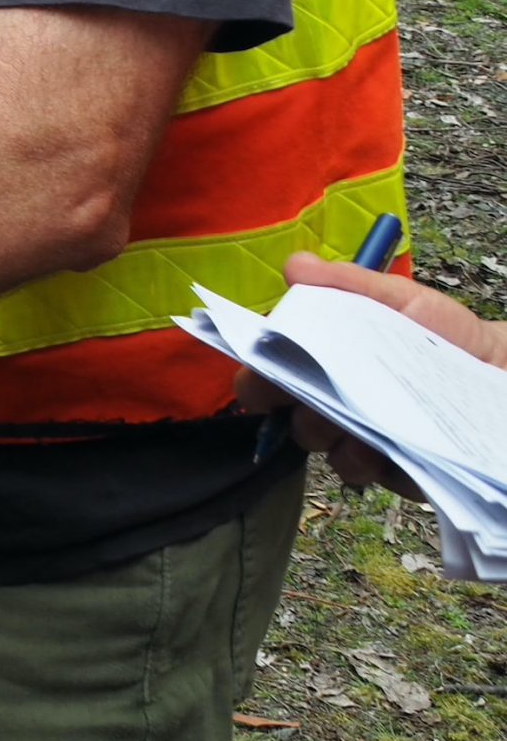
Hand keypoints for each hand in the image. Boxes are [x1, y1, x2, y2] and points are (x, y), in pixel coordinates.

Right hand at [234, 252, 506, 493]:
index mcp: (322, 361)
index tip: (262, 374)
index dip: (257, 375)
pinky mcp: (395, 471)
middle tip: (313, 397)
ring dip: (336, 437)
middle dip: (295, 410)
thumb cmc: (443, 331)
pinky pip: (374, 475)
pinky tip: (402, 445)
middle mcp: (333, 403)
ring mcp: (362, 440)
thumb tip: (294, 266)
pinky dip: (382, 461)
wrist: (499, 369)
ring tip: (365, 423)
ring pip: (326, 449)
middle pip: (289, 417)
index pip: (269, 371)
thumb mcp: (398, 297)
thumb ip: (346, 283)